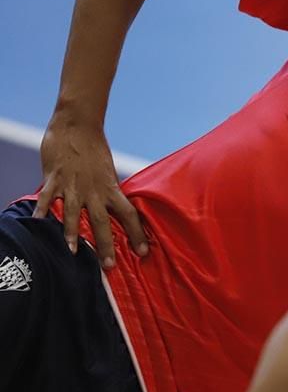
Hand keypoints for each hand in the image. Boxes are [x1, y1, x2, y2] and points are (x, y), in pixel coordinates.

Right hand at [34, 111, 147, 266]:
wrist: (78, 125)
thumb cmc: (94, 149)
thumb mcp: (107, 173)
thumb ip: (107, 192)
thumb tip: (113, 210)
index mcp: (111, 188)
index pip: (129, 215)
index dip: (137, 234)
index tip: (144, 252)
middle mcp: (94, 190)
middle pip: (103, 222)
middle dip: (106, 245)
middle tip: (109, 266)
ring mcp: (73, 185)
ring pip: (74, 214)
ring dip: (73, 233)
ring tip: (73, 251)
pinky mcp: (54, 178)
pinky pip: (46, 197)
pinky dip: (42, 210)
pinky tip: (38, 222)